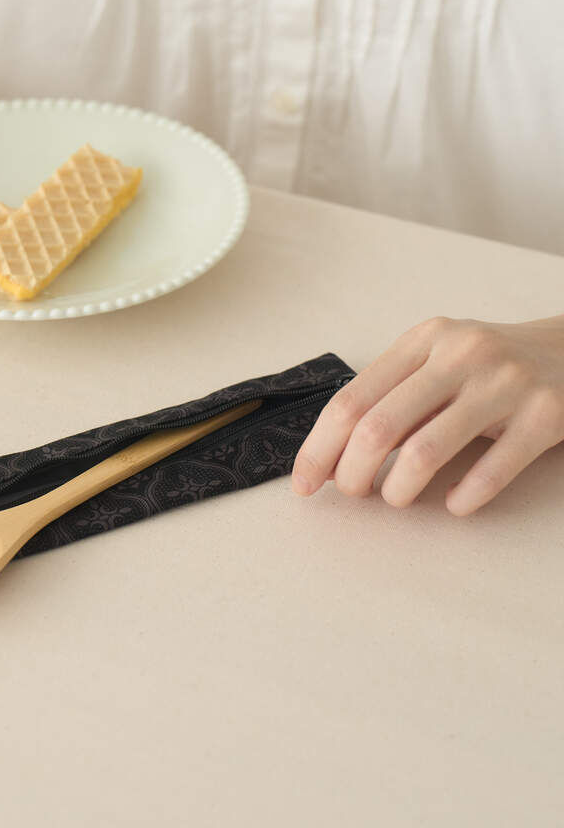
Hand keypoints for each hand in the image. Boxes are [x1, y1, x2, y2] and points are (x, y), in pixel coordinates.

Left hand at [292, 316, 563, 514]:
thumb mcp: (436, 364)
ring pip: (426, 451)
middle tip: (353, 495)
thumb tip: (331, 458)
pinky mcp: (547, 415)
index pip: (351, 400)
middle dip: (352, 473)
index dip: (319, 447)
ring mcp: (505, 382)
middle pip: (378, 427)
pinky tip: (453, 503)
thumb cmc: (487, 368)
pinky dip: (462, 497)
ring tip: (396, 499)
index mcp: (422, 340)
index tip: (304, 483)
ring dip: (398, 489)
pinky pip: (491, 471)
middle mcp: (460, 354)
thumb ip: (391, 400)